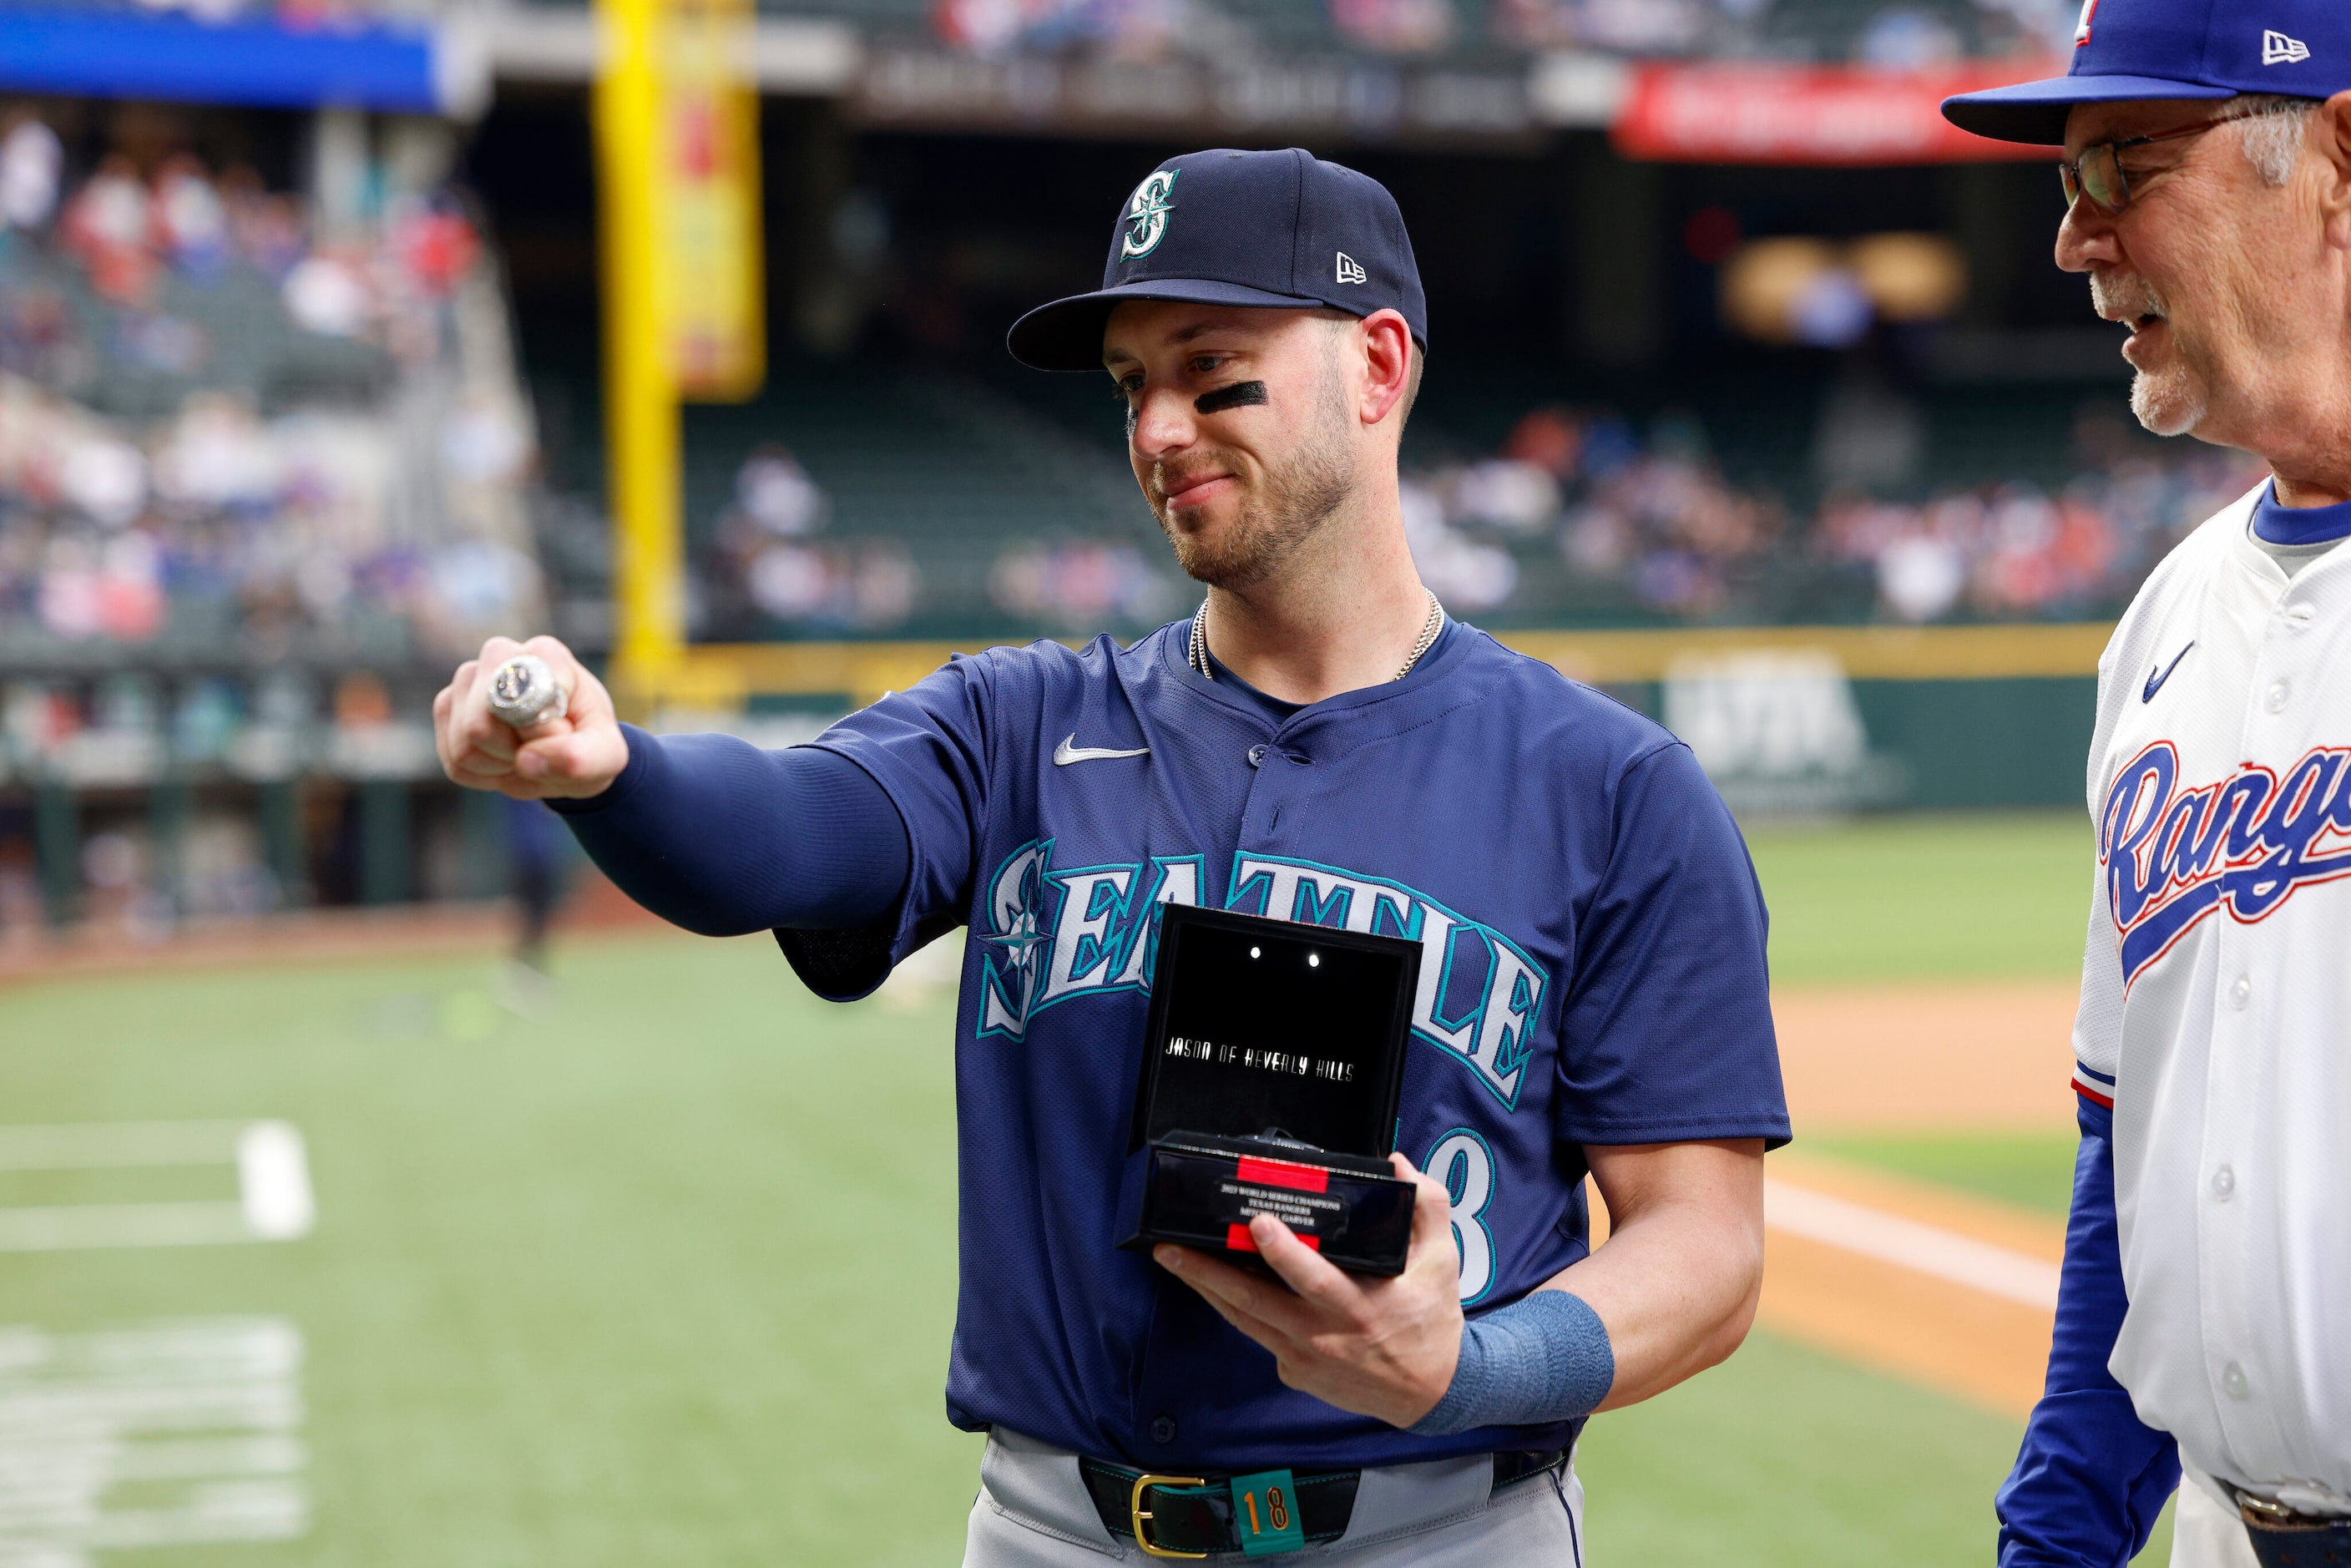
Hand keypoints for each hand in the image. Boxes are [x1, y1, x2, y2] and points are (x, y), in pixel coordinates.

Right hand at [433, 634, 629, 800]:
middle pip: (480, 725)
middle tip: (542, 749)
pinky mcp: (448, 708)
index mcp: (546, 655)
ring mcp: (467, 681)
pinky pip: (455, 762)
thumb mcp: (606, 757)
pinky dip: (483, 774)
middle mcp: (500, 656)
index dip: (543, 733)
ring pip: (464, 747)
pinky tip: (505, 760)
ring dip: (499, 766)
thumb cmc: (588, 745)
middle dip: (513, 752)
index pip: (524, 702)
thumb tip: (526, 760)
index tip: (564, 731)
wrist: (566, 752)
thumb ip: (581, 759)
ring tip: (525, 753)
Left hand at [1155, 1152, 1462, 1428]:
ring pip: (1243, 1318)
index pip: (1312, 1278)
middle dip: (1207, 1272)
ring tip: (1172, 1257)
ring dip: (1205, 1288)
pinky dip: (1234, 1307)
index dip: (1282, 1252)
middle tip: (1169, 1246)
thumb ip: (1425, 1208)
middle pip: (1253, 1301)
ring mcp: (1301, 1357)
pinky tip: (1212, 1283)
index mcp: (1358, 1308)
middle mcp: (1322, 1336)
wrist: (1430, 1395)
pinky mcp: (1292, 1371)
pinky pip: (1257, 1333)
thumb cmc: (1431, 1322)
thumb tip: (1395, 1162)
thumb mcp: (1442, 1263)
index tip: (1258, 1223)